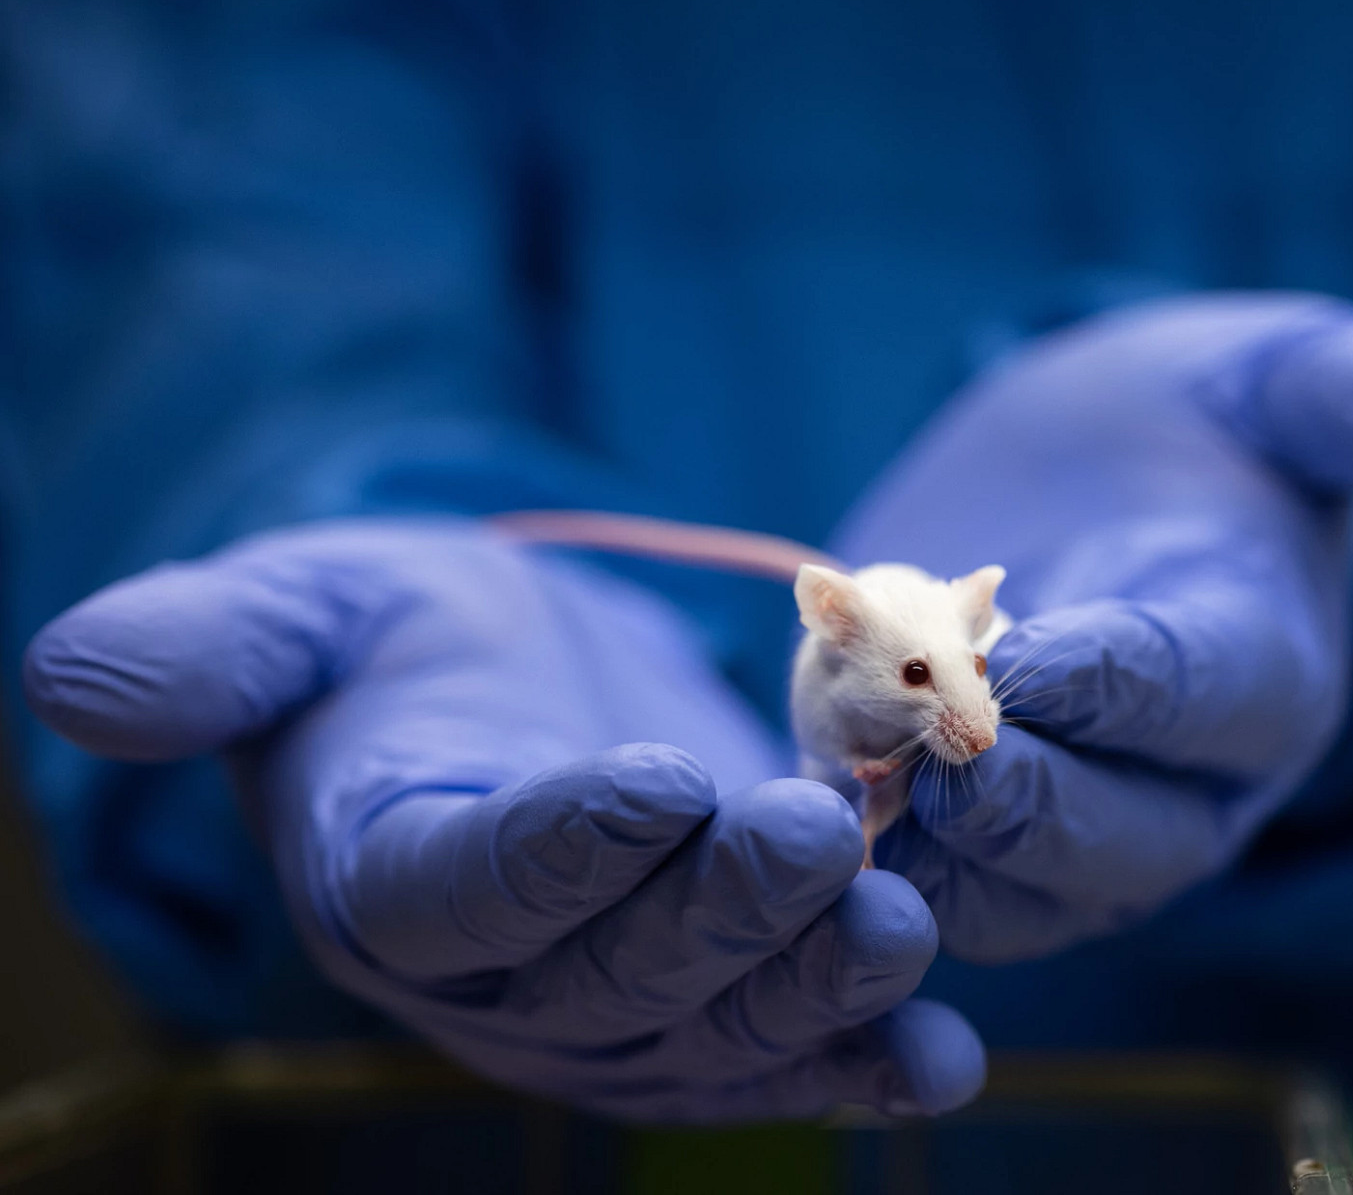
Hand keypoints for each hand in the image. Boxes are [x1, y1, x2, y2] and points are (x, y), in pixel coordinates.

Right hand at [22, 520, 982, 1121]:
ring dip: (809, 993)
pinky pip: (783, 1061)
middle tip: (819, 838)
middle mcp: (500, 976)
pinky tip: (942, 1063)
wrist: (512, 685)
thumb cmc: (401, 638)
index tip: (658, 779)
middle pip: (612, 972)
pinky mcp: (712, 1004)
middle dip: (719, 912)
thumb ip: (208, 646)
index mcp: (389, 876)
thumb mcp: (308, 608)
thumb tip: (69, 675)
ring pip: (709, 1028)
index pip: (467, 887)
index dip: (559, 845)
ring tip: (899, 929)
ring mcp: (612, 1009)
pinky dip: (861, 1067)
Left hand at [835, 294, 1352, 961]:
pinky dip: (868, 851)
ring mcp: (1078, 825)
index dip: (1121, 685)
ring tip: (860, 785)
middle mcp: (1184, 780)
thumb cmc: (1202, 421)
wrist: (1095, 474)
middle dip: (1033, 802)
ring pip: (1020, 898)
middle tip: (944, 749)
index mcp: (1265, 665)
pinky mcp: (971, 836)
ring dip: (939, 854)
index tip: (1028, 656)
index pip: (1206, 696)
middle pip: (1123, 841)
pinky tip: (804, 793)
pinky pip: (928, 884)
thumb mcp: (1279, 375)